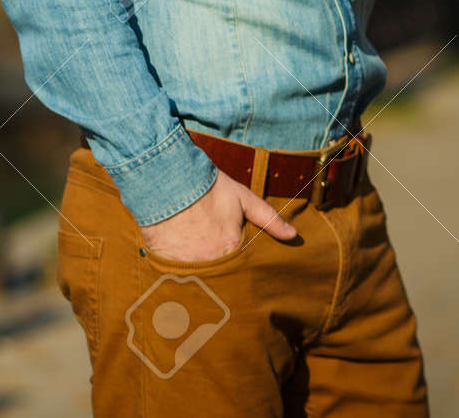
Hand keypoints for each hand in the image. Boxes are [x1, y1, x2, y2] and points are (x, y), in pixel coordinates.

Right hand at [140, 169, 297, 262]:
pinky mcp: (168, 264)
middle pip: (222, 277)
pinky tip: (179, 257)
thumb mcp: (241, 197)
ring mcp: (188, 265)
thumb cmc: (206, 187)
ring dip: (200, 272)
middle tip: (216, 266)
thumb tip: (293, 235)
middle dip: (221, 274)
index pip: (244, 268)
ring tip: (197, 260)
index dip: (240, 264)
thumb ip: (268, 217)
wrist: (165, 180)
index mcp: (231, 247)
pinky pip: (177, 275)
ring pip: (200, 278)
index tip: (238, 263)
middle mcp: (212, 261)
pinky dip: (180, 270)